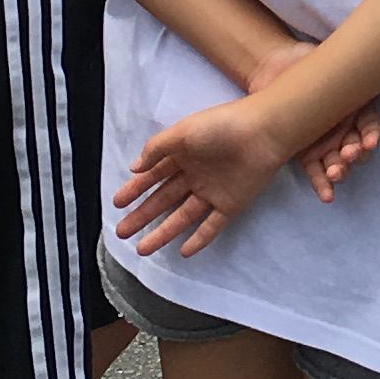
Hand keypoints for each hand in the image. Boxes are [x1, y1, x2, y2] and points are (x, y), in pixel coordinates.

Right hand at [111, 96, 294, 256]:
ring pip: (182, 217)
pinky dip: (199, 239)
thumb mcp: (183, 131)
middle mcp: (195, 175)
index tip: (117, 204)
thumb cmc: (220, 126)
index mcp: (183, 154)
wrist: (263, 133)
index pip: (153, 176)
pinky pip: (212, 226)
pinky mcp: (231, 205)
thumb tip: (134, 168)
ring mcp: (213, 191)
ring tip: (142, 249)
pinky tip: (183, 252)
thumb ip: (156, 149)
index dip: (134, 190)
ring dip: (163, 232)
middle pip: (163, 200)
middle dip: (142, 216)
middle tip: (121, 233)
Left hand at [237, 35, 379, 201]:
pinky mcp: (306, 154)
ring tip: (335, 172)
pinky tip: (327, 195)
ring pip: (338, 162)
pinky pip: (316, 173)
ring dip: (341, 171)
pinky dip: (322, 185)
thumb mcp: (344, 66)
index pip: (371, 127)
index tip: (369, 142)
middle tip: (349, 154)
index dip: (372, 136)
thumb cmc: (313, 64)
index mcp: (356, 112)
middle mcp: (344, 130)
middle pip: (356, 148)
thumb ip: (374, 75)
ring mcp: (326, 144)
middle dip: (355, 154)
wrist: (275, 66)